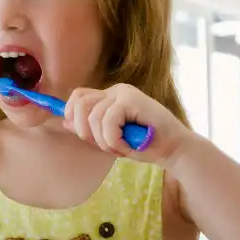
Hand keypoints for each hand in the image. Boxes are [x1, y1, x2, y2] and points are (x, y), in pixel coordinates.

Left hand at [63, 84, 192, 167]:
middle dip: (86, 132)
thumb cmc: (144, 145)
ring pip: (93, 117)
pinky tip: (126, 146)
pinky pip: (108, 121)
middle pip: (80, 104)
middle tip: (106, 146)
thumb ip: (91, 129)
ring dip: (104, 141)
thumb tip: (65, 121)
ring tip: (121, 148)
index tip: (82, 134)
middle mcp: (116, 91)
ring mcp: (124, 93)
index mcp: (109, 97)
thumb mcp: (110, 138)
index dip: (71, 114)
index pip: (78, 97)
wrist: (173, 149)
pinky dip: (114, 140)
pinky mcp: (132, 99)